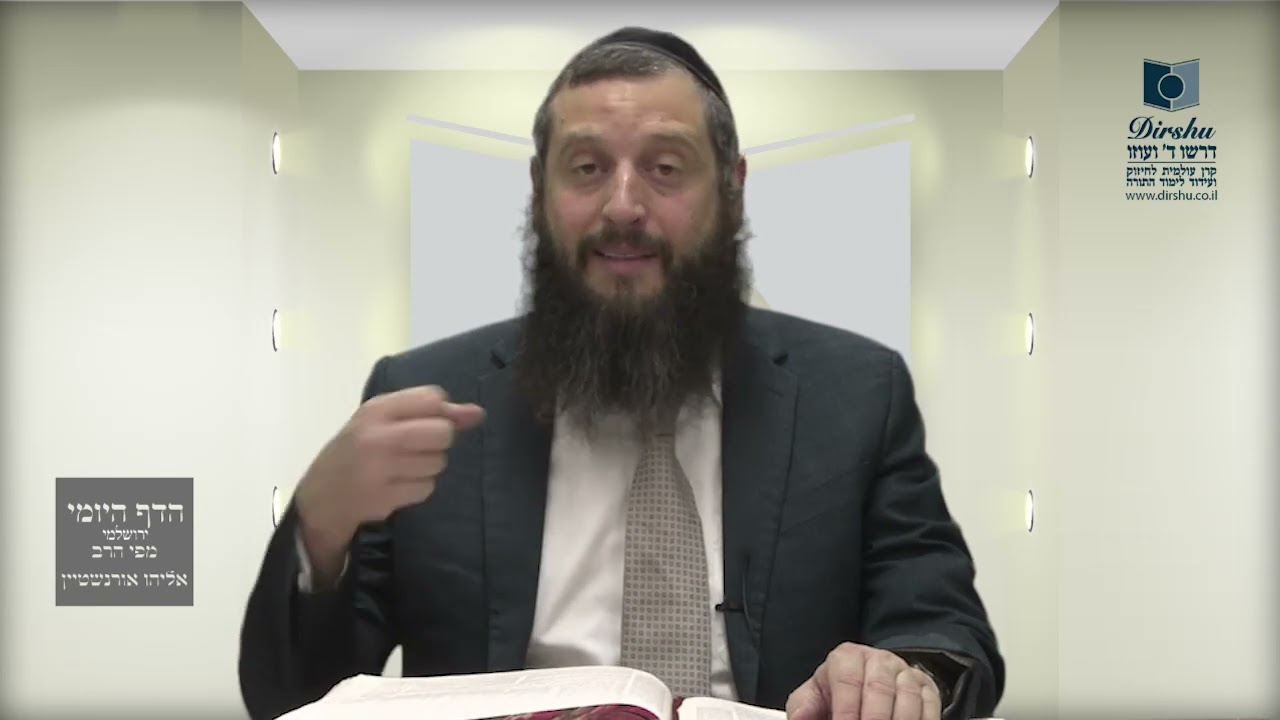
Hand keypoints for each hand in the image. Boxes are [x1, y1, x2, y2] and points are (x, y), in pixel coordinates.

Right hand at [294, 385, 484, 577]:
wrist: (322, 495)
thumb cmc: (359, 449)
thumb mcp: (384, 421)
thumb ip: (431, 412)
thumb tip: (478, 414)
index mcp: (376, 409)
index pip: (433, 398)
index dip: (438, 412)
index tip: (422, 422)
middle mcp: (378, 436)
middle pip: (443, 432)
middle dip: (438, 441)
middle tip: (416, 448)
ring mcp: (381, 468)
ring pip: (438, 462)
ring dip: (428, 466)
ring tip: (403, 468)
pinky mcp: (385, 497)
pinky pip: (427, 487)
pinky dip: (419, 488)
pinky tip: (398, 485)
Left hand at [786, 643, 940, 719]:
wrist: (869, 682)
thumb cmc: (837, 693)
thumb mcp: (815, 696)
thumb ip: (804, 706)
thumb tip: (800, 717)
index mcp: (847, 658)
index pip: (847, 681)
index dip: (845, 710)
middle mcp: (878, 660)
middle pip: (879, 689)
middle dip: (873, 719)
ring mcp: (905, 672)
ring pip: (907, 697)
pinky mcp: (926, 688)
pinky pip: (929, 705)